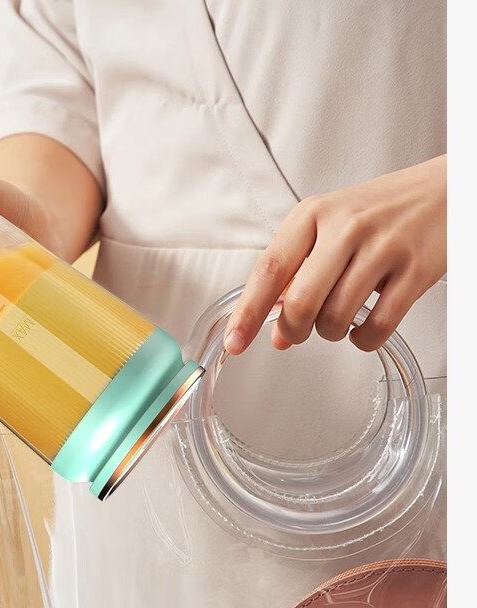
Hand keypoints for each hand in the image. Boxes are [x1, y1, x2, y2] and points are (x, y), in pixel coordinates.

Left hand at [224, 155, 445, 354]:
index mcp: (314, 214)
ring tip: (340, 319)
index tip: (234, 342)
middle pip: (301, 302)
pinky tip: (364, 329)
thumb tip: (276, 334)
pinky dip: (364, 340)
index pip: (269, 270)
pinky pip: (377, 327)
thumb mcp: (329, 228)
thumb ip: (298, 277)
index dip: (248, 313)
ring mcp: (383, 248)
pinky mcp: (415, 270)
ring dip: (331, 333)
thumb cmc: (381, 211)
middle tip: (299, 332)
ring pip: (336, 318)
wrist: (447, 190)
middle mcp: (346, 227)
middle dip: (294, 330)